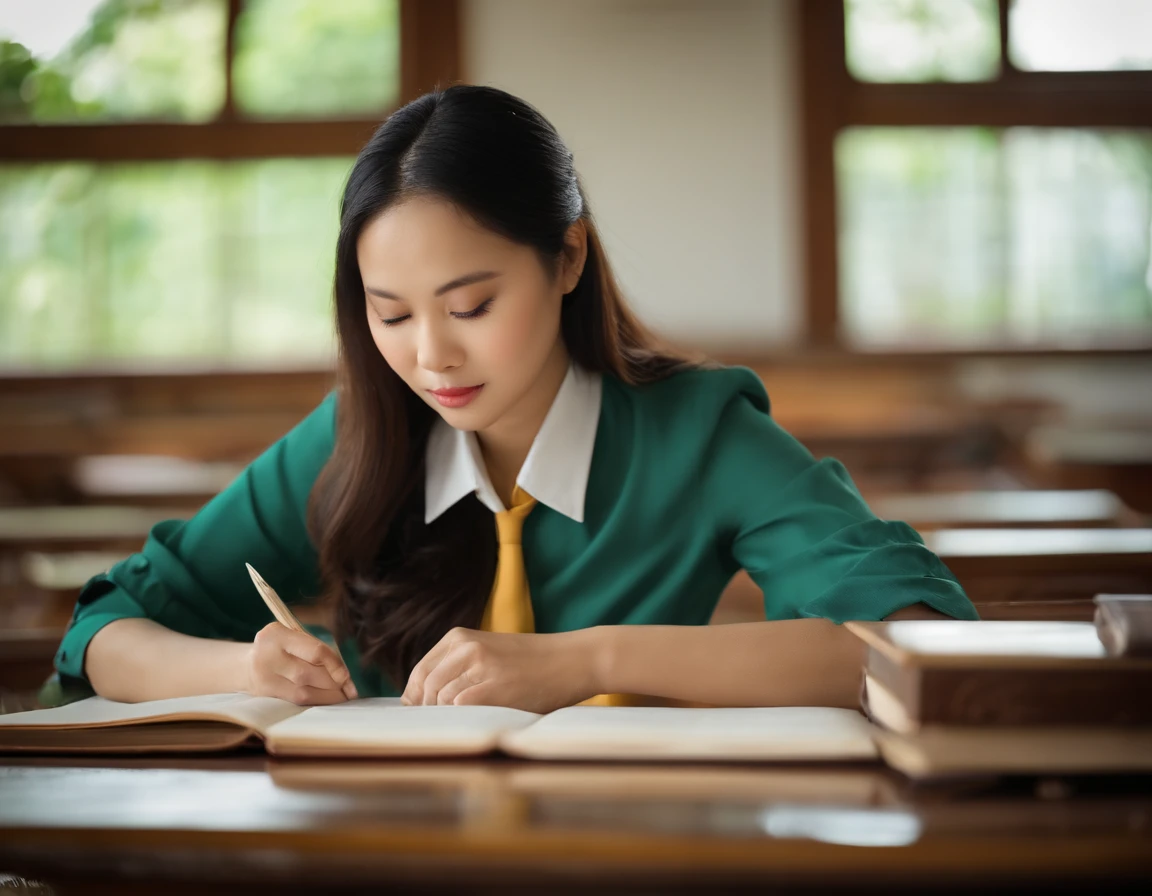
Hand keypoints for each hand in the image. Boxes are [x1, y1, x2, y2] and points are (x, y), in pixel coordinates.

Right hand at [243, 622, 358, 704]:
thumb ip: (315, 650)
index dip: (335, 665)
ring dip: (328, 697)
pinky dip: (316, 702)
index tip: (347, 677)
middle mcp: (268, 654)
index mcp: (278, 634)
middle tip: (349, 690)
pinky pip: (296, 701)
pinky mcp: (265, 694)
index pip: (315, 651)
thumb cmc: (281, 648)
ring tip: (342, 697)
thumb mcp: (293, 638)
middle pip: (310, 673)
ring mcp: (264, 676)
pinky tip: (327, 702)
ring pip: (304, 691)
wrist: (245, 665)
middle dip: (334, 683)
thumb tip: (344, 677)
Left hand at [401, 627, 599, 711]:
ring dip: (448, 718)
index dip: (415, 699)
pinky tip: (479, 722)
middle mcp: (465, 647)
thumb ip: (458, 668)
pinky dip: (463, 720)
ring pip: (440, 701)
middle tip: (443, 728)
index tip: (421, 716)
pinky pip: (460, 709)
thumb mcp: (489, 652)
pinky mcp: (493, 687)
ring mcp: (479, 666)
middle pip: (425, 689)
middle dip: (428, 713)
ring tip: (468, 724)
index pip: (419, 673)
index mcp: (459, 636)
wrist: (573, 659)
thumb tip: (422, 701)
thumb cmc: (533, 662)